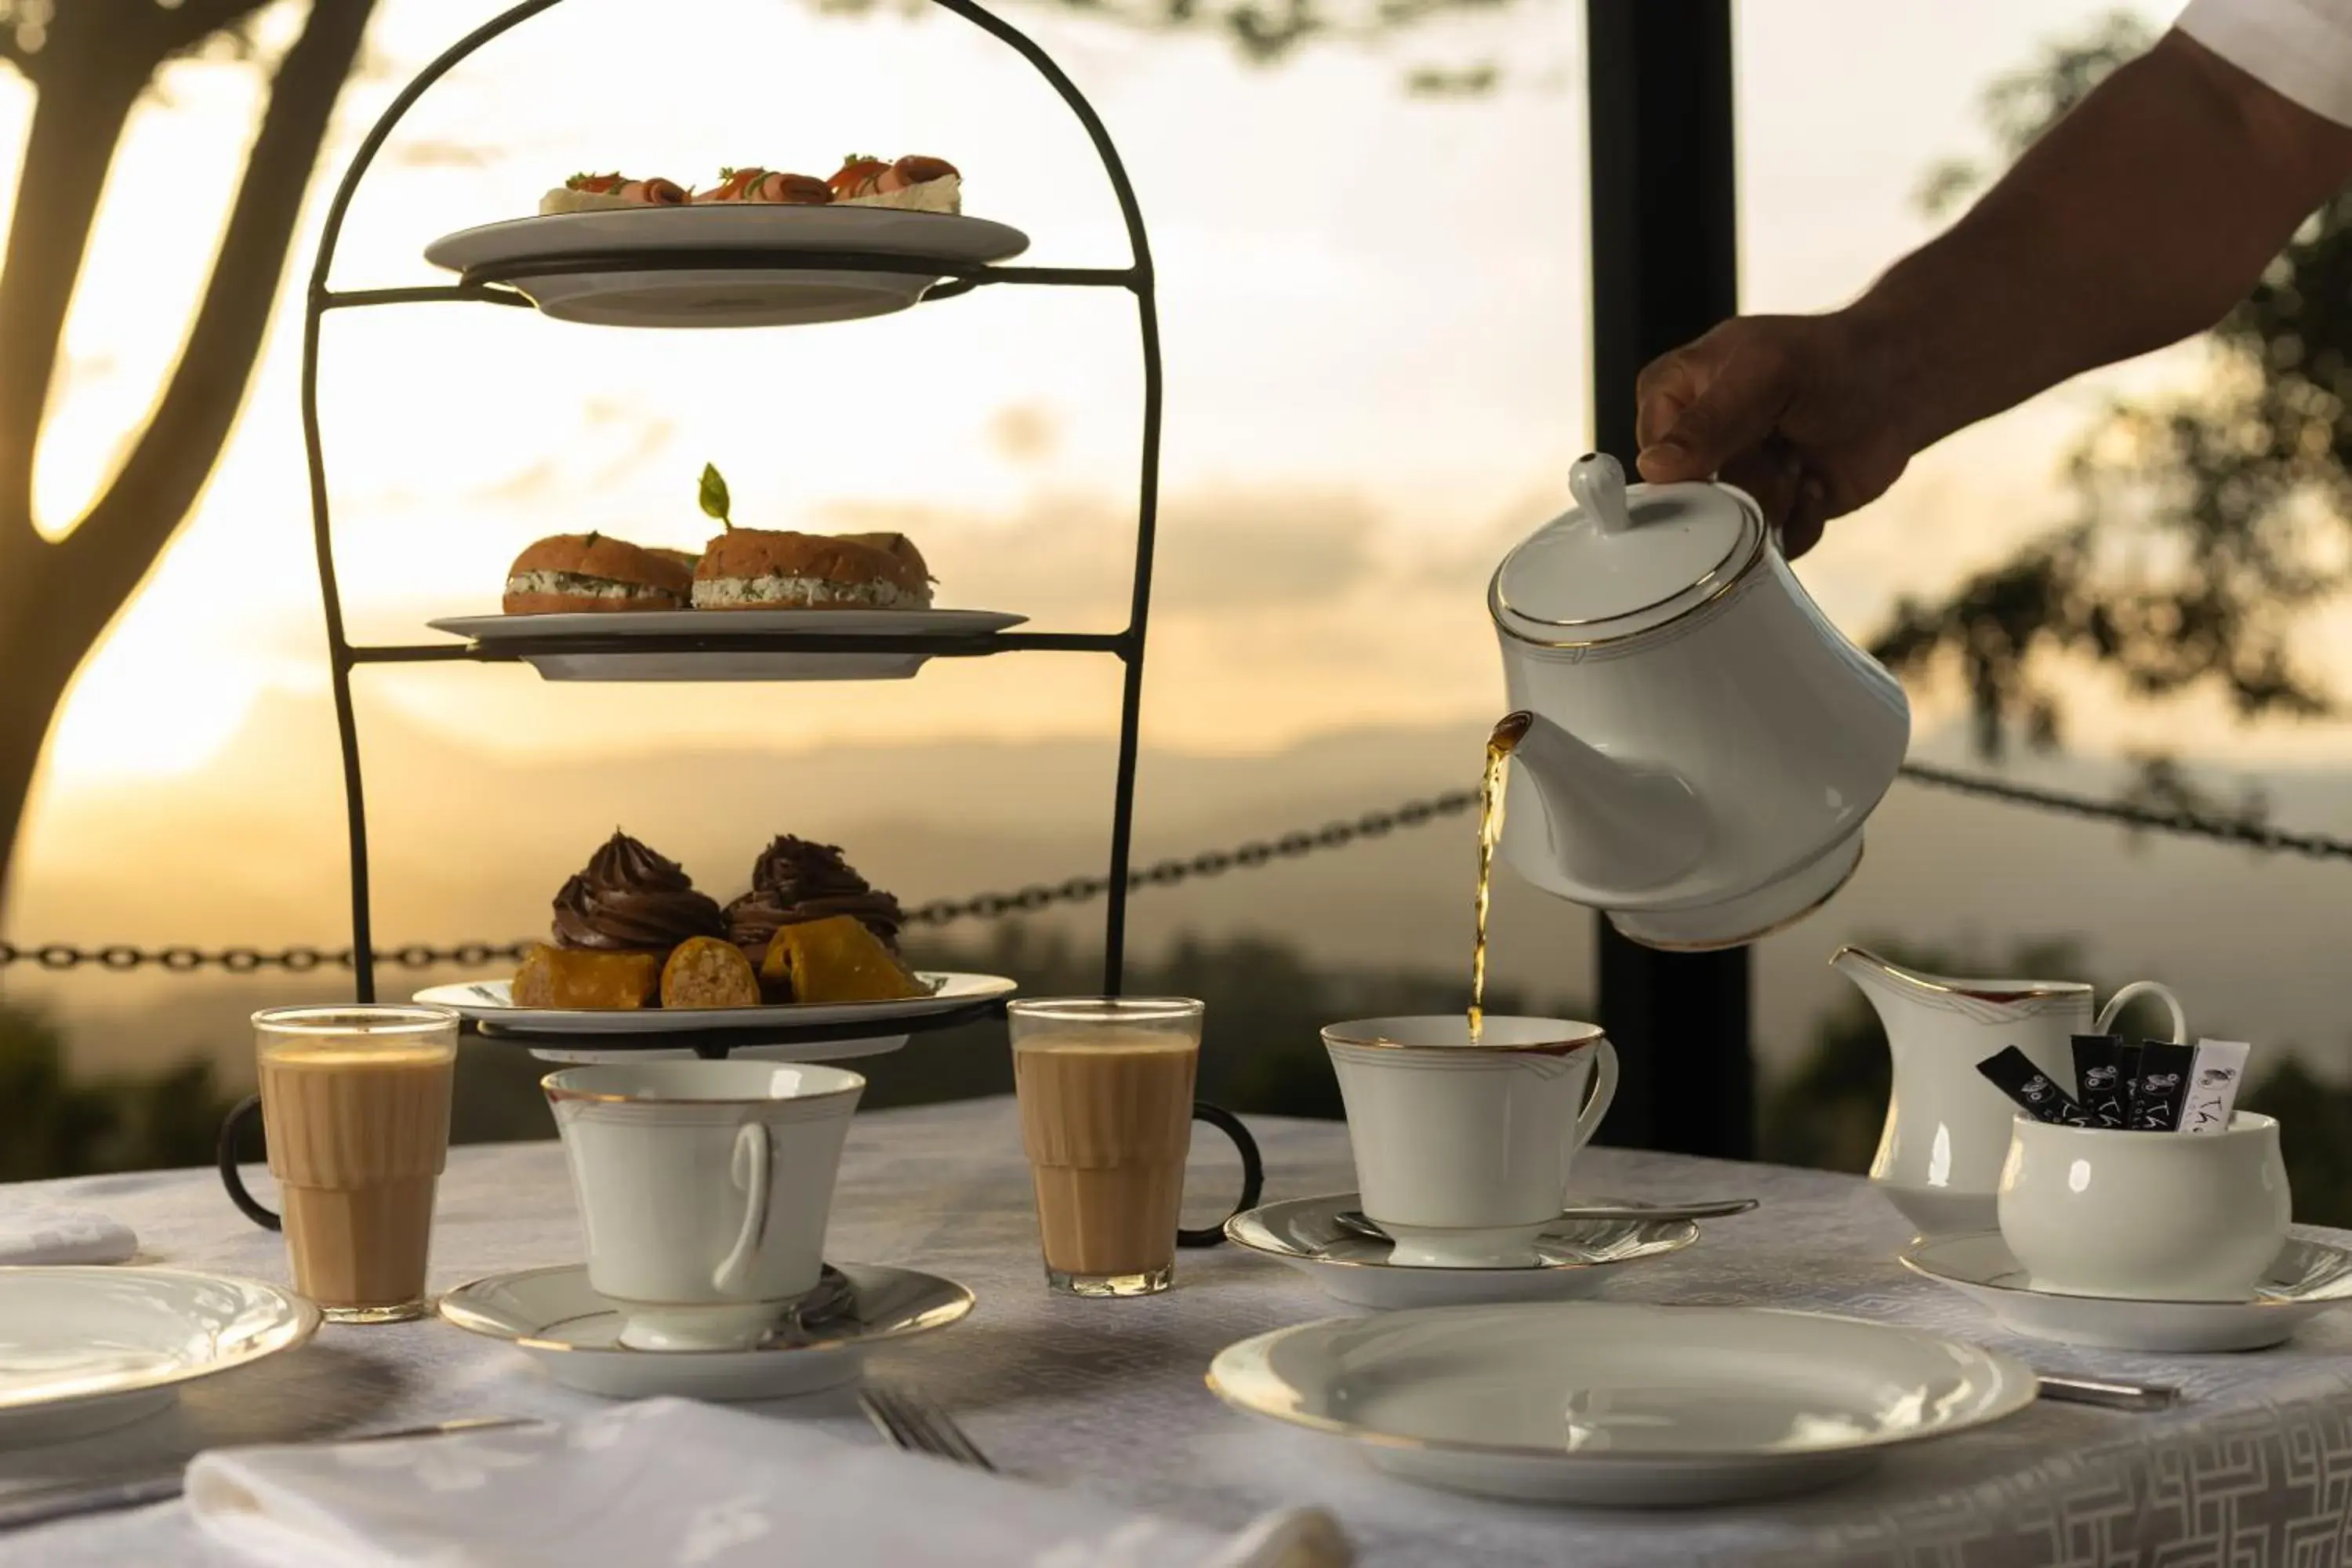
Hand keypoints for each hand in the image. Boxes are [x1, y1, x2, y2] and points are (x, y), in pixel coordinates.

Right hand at [1634, 312, 1916, 557]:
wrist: (1900, 387)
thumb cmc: (1831, 359)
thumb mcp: (1765, 373)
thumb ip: (1708, 420)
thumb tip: (1655, 468)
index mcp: (1672, 396)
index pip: (1651, 459)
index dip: (1691, 470)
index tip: (1732, 453)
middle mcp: (1694, 445)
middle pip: (1690, 504)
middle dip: (1744, 485)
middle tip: (1779, 449)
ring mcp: (1731, 483)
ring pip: (1730, 532)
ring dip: (1777, 500)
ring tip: (1801, 459)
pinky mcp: (1768, 515)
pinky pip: (1767, 549)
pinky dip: (1801, 522)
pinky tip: (1816, 483)